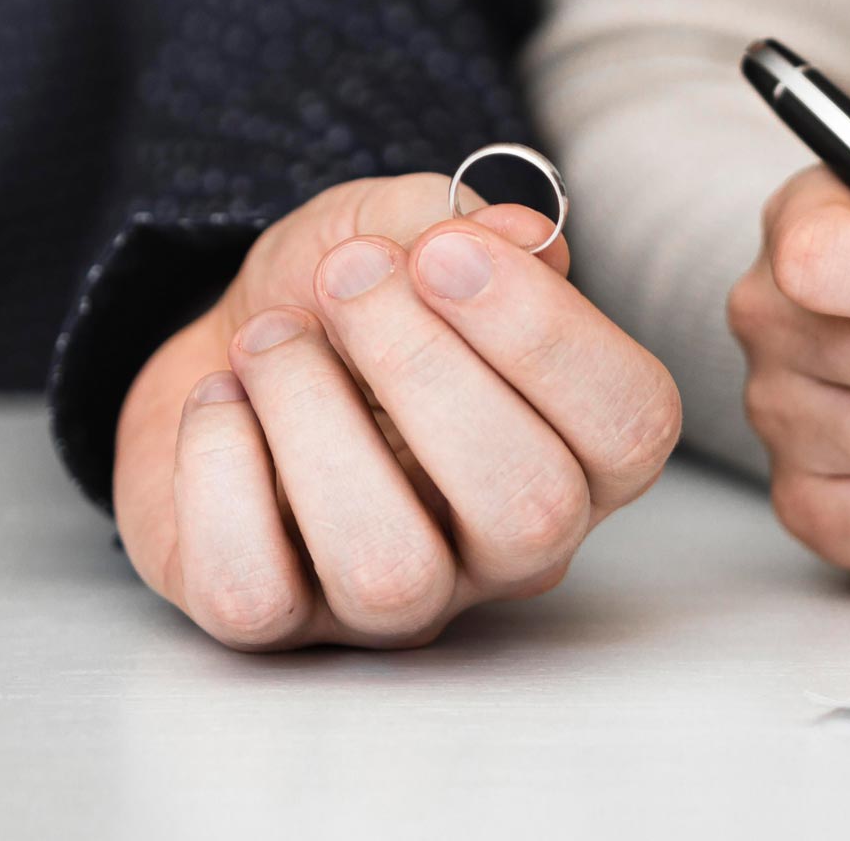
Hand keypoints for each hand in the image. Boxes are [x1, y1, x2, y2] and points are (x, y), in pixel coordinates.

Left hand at [113, 174, 681, 649]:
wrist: (223, 345)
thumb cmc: (341, 301)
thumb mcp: (398, 226)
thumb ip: (459, 222)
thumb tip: (520, 236)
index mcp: (579, 447)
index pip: (631, 427)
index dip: (546, 335)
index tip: (444, 252)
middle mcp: (511, 546)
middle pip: (531, 511)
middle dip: (425, 370)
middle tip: (348, 278)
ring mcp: (402, 601)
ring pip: (392, 570)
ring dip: (312, 418)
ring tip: (269, 339)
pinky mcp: (281, 627)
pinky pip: (255, 592)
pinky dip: (217, 473)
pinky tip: (221, 403)